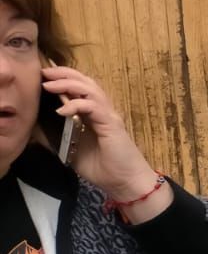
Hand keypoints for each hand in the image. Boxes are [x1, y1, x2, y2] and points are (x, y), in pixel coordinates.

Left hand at [42, 65, 171, 220]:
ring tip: (50, 84)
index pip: (80, 88)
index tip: (43, 77)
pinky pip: (93, 107)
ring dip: (68, 84)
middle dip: (64, 73)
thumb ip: (57, 137)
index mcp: (94, 114)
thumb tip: (36, 129)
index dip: (63, 78)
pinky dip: (76, 104)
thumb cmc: (103, 168)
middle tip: (44, 72)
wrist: (125, 182)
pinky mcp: (111, 124)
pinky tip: (62, 110)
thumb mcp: (71, 150)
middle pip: (86, 82)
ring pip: (90, 89)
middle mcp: (103, 110)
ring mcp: (108, 116)